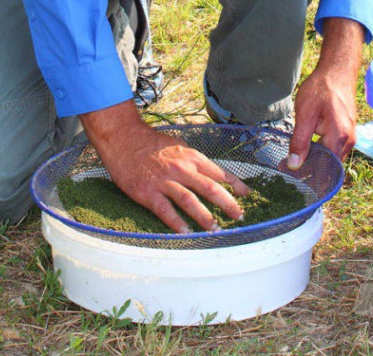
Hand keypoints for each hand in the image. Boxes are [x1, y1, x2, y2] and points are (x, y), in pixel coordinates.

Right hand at [81, 100, 249, 233]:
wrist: (124, 140)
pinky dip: (176, 223)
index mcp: (191, 157)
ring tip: (216, 229)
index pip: (219, 173)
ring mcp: (164, 181)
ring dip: (205, 217)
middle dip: (228, 204)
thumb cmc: (152, 145)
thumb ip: (195, 162)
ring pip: (190, 201)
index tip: (247, 196)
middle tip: (239, 216)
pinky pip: (165, 210)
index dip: (235, 185)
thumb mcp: (179, 147)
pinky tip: (185, 233)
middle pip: (210, 188)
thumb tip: (212, 175)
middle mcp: (181, 168)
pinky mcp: (148, 193)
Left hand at [287, 18, 363, 168]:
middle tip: (285, 168)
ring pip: (331, 158)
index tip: (287, 174)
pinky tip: (305, 149)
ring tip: (291, 161)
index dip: (306, 175)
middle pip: (328, 166)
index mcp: (339, 138)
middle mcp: (348, 141)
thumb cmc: (321, 89)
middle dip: (308, 170)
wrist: (337, 70)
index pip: (323, 169)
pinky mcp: (346, 132)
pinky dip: (320, 152)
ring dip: (314, 161)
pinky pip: (333, 149)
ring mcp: (349, 137)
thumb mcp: (305, 114)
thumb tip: (293, 165)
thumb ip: (300, 141)